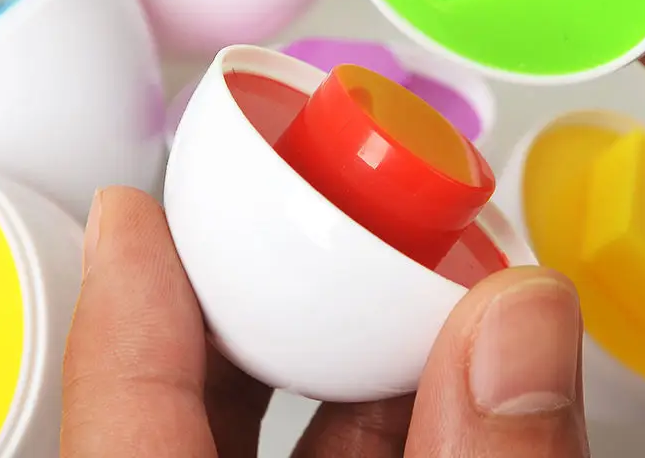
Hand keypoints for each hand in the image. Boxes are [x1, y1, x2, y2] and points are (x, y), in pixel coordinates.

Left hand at [61, 187, 588, 456]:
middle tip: (294, 224)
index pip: (121, 417)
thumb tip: (523, 316)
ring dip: (326, 366)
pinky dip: (363, 426)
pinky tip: (421, 388)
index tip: (131, 209)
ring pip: (247, 442)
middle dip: (251, 305)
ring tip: (386, 293)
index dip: (127, 299)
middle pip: (182, 410)